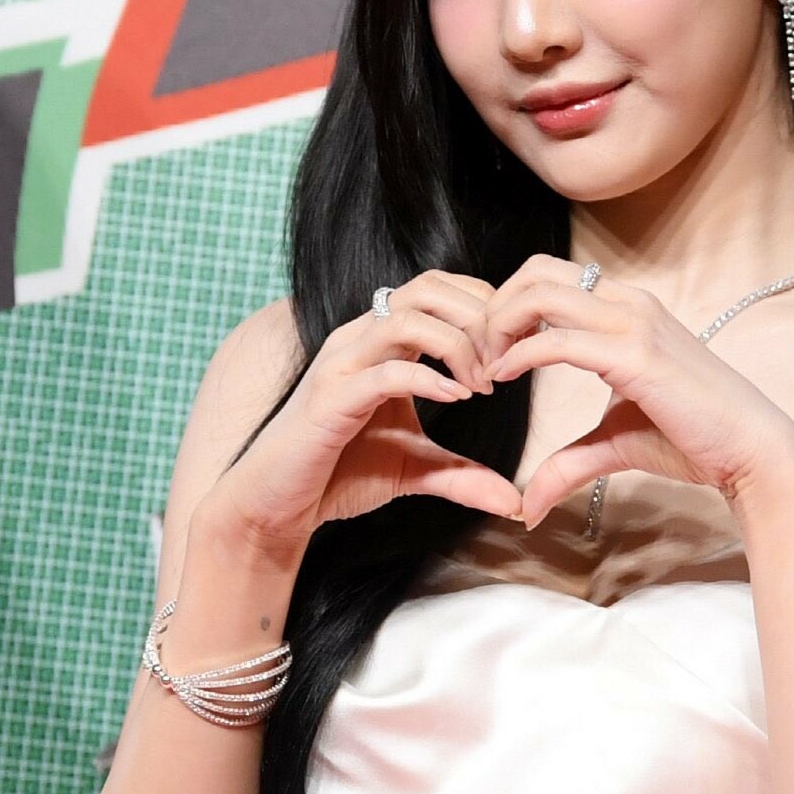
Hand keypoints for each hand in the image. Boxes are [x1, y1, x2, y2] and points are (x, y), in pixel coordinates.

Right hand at [206, 272, 523, 553]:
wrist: (277, 505)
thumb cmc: (339, 475)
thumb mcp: (415, 470)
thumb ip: (463, 476)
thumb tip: (514, 502)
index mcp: (379, 341)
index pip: (439, 289)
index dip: (486, 308)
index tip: (516, 348)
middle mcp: (358, 340)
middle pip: (428, 288)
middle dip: (479, 317)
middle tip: (507, 362)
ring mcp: (341, 365)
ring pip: (407, 318)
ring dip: (458, 345)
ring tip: (483, 384)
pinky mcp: (330, 400)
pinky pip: (385, 372)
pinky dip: (428, 379)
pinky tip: (457, 399)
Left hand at [479, 254, 793, 528]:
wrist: (752, 451)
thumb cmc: (695, 440)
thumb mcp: (616, 443)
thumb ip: (568, 463)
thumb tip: (527, 504)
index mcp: (628, 309)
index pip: (550, 277)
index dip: (508, 308)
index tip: (489, 354)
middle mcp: (630, 303)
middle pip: (536, 270)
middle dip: (494, 307)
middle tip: (476, 356)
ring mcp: (635, 324)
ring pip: (541, 293)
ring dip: (498, 326)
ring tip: (485, 368)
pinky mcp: (636, 357)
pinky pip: (558, 340)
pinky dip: (519, 354)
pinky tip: (503, 378)